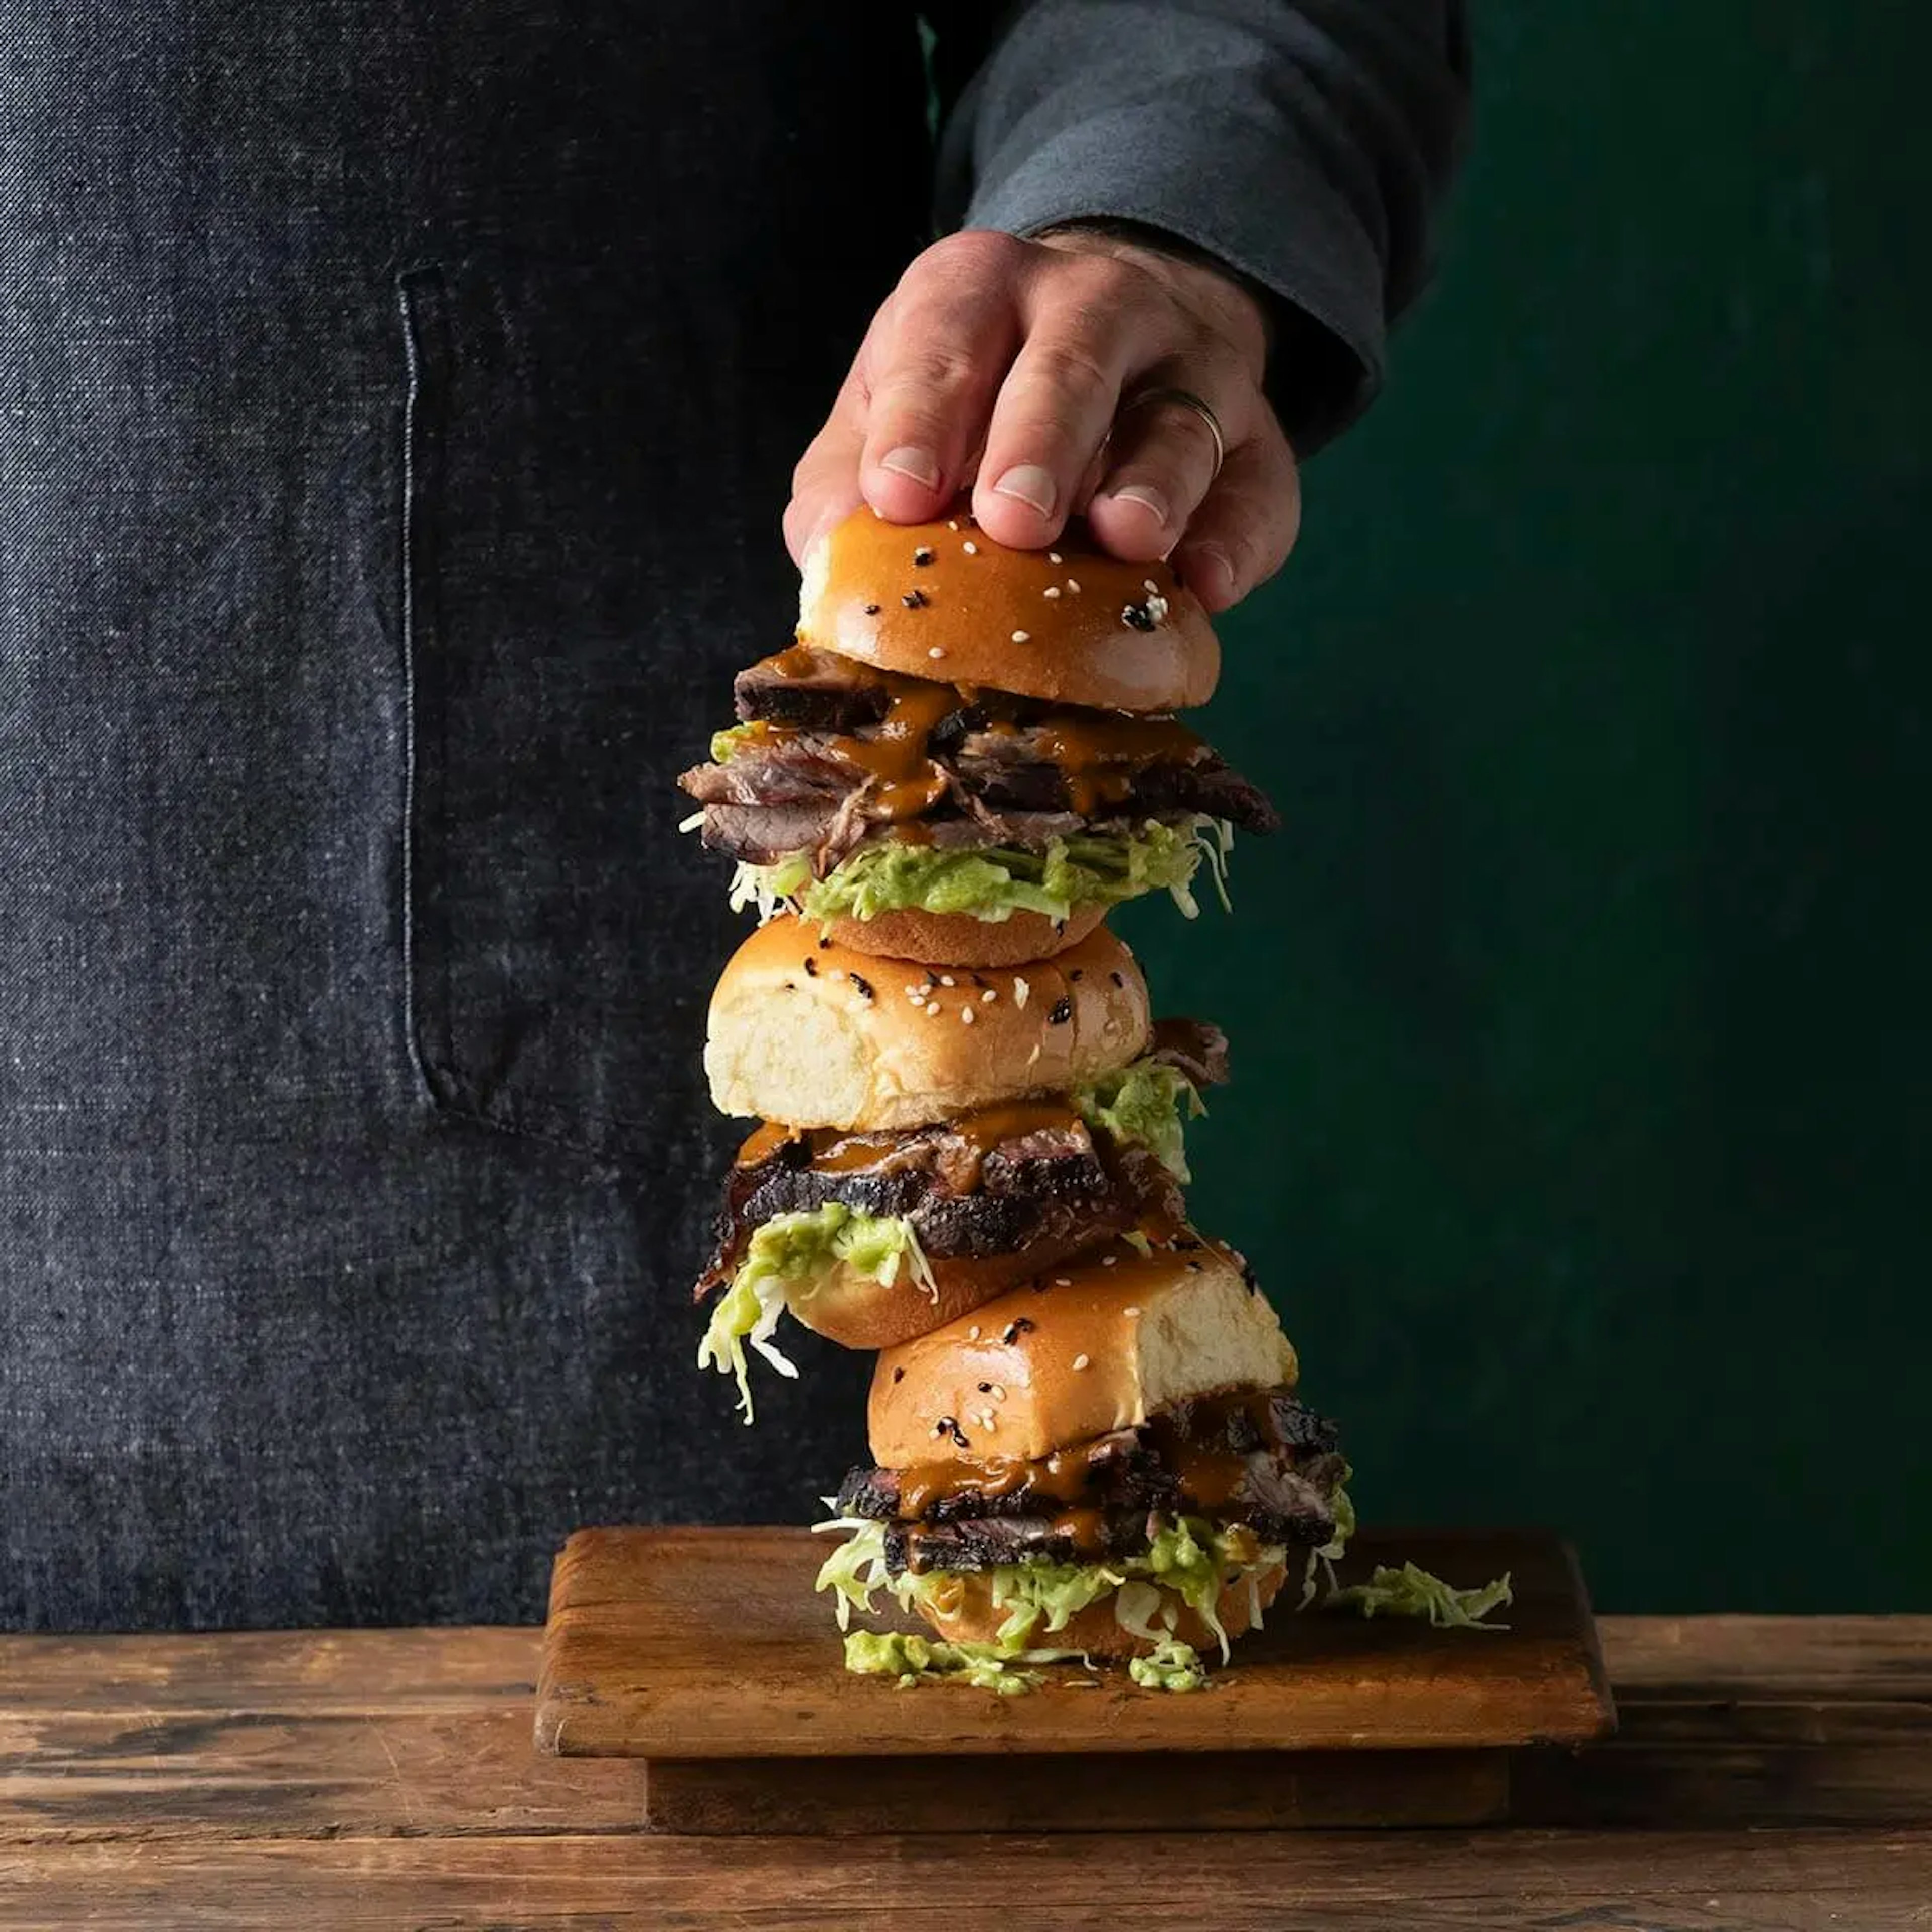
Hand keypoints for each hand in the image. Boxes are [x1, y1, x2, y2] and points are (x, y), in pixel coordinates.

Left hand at [785, 227, 1299, 612]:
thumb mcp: (893, 409)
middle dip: (1042, 439)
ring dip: (1156, 480)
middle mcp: (1094, 305)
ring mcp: (1189, 367)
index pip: (946, 340)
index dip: (921, 418)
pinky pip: (1259, 488)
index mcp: (980, 289)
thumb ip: (845, 479)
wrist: (1123, 330)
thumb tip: (828, 555)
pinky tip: (1205, 589)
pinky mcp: (1257, 441)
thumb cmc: (977, 396)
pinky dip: (1236, 540)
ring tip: (1126, 538)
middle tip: (1013, 519)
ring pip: (1180, 419)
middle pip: (1073, 364)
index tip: (897, 497)